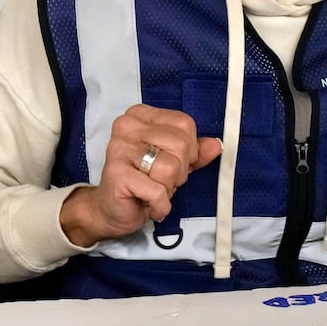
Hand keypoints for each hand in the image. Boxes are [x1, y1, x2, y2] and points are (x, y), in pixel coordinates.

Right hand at [60, 105, 222, 245]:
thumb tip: (216, 145)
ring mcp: (119, 148)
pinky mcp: (117, 174)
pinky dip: (160, 205)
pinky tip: (149, 205)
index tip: (173, 162)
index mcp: (140, 115)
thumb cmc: (142, 182)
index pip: (184, 123)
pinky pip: (157, 191)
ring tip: (152, 191)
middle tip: (160, 181)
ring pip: (170, 167)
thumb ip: (195, 152)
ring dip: (168, 188)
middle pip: (180, 144)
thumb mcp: (174, 163)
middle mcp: (126, 126)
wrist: (110, 210)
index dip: (190, 149)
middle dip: (179, 171)